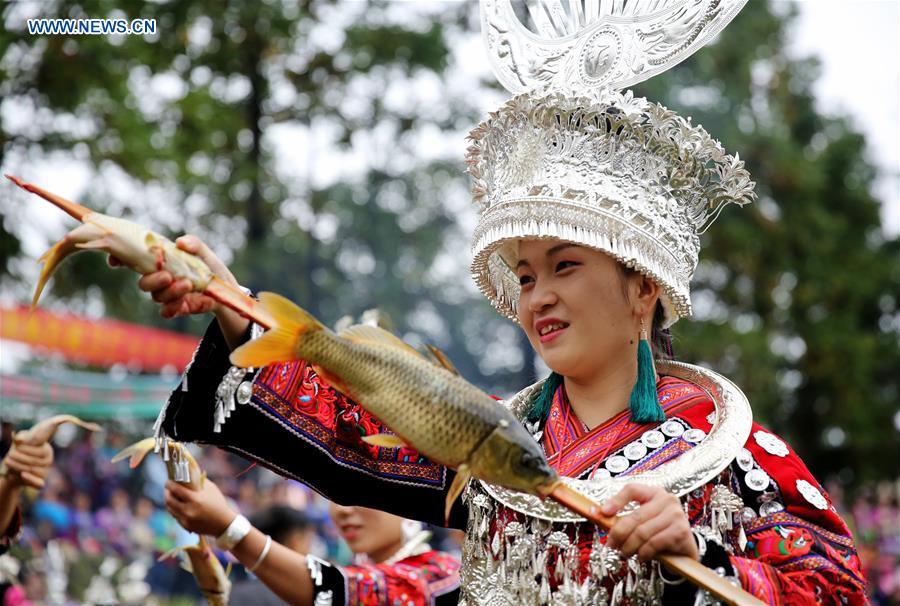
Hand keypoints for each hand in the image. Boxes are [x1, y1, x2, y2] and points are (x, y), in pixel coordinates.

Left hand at [1, 437, 53, 488]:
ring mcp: (45, 472)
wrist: (13, 469)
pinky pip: (39, 484)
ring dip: (17, 466)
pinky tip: (22, 475)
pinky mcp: (40, 482)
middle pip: (34, 461)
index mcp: (47, 450)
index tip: (16, 447)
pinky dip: (31, 480)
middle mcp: (48, 461)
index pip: (40, 451)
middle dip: (18, 458)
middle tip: (8, 455)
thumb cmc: (18, 452)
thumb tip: (18, 439)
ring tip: (7, 462)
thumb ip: (20, 438)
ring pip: (32, 471)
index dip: (27, 449)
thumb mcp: (19, 443)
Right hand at [111, 234, 237, 318]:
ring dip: (170, 292)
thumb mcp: (203, 252)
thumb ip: (194, 244)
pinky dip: (175, 307)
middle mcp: (158, 278)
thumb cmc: (208, 266)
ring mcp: (166, 294)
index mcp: (159, 262)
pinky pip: (166, 312)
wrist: (223, 287)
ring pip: (156, 297)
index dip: (119, 260)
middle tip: (168, 276)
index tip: (115, 262)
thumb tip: (180, 243)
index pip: (132, 260)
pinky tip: (188, 302)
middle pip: (144, 283)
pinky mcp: (176, 308)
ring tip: (188, 284)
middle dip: (154, 280)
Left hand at [165, 478, 236, 536]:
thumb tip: (188, 475)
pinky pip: (176, 516)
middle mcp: (188, 510)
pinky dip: (176, 510)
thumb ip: (199, 481)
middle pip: (169, 500)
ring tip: (172, 497)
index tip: (168, 481)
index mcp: (195, 499)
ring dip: (169, 502)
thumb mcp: (211, 488)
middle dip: (166, 493)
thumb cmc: (218, 503)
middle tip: (168, 489)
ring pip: (170, 509)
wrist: (223, 523)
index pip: (176, 490)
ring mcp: (186, 520)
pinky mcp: (186, 526)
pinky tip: (179, 506)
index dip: (169, 484)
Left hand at [601, 483, 697, 561]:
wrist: (685, 547)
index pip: (632, 489)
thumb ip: (623, 516)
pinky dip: (643, 553)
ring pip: (642, 532)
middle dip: (618, 533)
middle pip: (634, 516)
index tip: (602, 513)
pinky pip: (654, 543)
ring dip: (629, 546)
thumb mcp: (642, 520)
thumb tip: (597, 514)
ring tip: (624, 553)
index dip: (616, 500)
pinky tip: (640, 557)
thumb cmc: (658, 531)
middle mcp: (666, 499)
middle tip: (611, 545)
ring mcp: (675, 514)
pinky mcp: (681, 531)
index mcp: (654, 492)